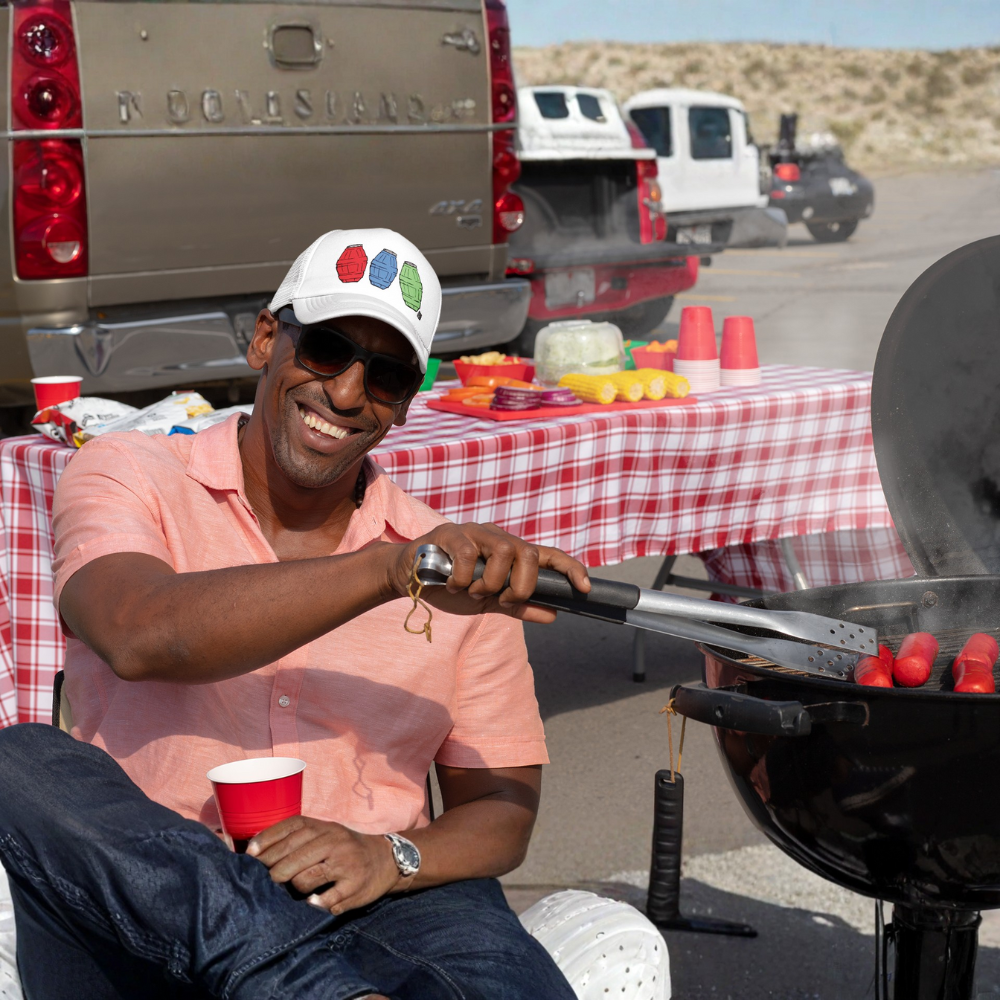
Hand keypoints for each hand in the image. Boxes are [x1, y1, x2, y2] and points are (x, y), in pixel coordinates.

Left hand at [247, 816, 401, 914]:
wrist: (386, 859)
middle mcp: (335, 842)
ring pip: (306, 879)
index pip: (292, 827)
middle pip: (294, 857)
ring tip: (296, 889)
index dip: (268, 840)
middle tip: (268, 881)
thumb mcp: (325, 833)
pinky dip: (315, 903)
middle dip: (274, 871)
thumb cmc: (344, 848)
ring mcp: (346, 864)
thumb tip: (255, 850)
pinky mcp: (355, 887)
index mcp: (325, 827)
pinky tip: (313, 901)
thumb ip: (297, 838)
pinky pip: (326, 900)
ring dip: (295, 888)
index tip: (250, 854)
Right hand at [388, 522, 589, 623]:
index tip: (586, 589)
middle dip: (521, 585)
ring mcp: (475, 532)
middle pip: (528, 553)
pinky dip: (464, 577)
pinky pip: (470, 554)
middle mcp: (498, 536)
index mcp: (510, 552)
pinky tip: (453, 585)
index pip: (548, 555)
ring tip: (472, 592)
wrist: (411, 579)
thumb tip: (554, 614)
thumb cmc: (452, 586)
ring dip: (491, 582)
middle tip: (501, 599)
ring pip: (505, 551)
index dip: (571, 568)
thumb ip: (518, 607)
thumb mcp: (488, 602)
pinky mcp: (451, 532)